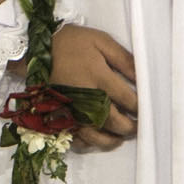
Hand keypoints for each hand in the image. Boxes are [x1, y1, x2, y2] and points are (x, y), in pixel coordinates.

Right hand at [49, 22, 137, 149]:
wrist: (36, 48)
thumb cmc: (71, 43)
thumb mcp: (101, 41)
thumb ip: (124, 59)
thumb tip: (143, 78)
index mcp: (98, 76)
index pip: (127, 99)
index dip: (140, 107)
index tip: (147, 109)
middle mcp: (85, 97)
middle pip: (113, 121)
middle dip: (129, 127)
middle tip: (138, 126)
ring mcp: (70, 109)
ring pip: (94, 135)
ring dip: (110, 140)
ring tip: (120, 138)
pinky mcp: (58, 115)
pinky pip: (74, 136)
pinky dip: (87, 143)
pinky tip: (96, 139)